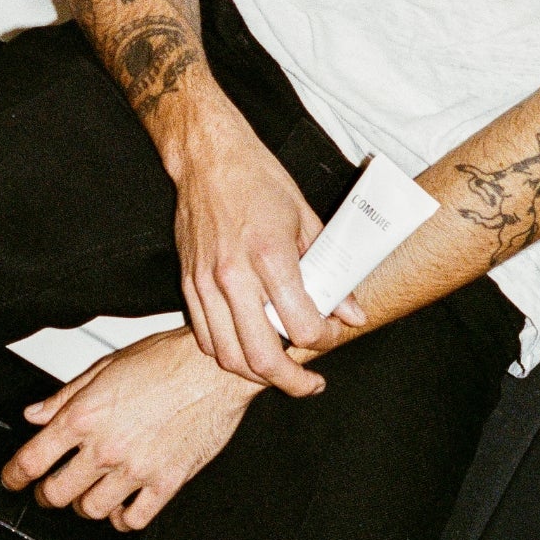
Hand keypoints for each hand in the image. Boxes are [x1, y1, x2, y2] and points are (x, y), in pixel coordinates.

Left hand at [0, 328, 258, 530]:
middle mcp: (106, 446)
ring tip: (88, 492)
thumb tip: (35, 413)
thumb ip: (65, 395)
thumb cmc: (164, 359)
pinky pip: (133, 519)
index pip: (33, 459)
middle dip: (46, 494)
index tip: (11, 480)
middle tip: (49, 488)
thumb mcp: (105, 366)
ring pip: (92, 510)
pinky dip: (122, 518)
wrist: (214, 368)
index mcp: (85, 415)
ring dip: (84, 504)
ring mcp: (136, 469)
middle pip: (57, 493)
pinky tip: (122, 505)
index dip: (14, 475)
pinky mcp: (165, 484)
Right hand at [164, 90, 365, 392]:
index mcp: (270, 256)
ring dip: (258, 375)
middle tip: (310, 382)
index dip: (324, 340)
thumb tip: (351, 312)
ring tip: (279, 371)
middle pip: (263, 358)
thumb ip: (329, 269)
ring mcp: (205, 282)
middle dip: (293, 381)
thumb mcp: (305, 217)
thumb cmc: (256, 178)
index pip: (302, 326)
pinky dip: (227, 353)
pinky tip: (246, 347)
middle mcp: (234, 275)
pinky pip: (205, 337)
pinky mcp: (187, 282)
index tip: (331, 334)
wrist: (208, 156)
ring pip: (229, 356)